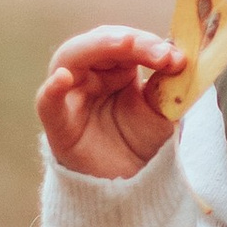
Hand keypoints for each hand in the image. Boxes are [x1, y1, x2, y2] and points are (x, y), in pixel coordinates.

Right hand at [37, 26, 185, 179]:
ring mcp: (69, 97)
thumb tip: (179, 56)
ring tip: (125, 43)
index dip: (148, 44)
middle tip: (159, 52)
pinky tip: (63, 78)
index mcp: (113, 67)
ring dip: (98, 48)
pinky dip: (52, 90)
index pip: (124, 42)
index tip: (176, 58)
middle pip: (97, 44)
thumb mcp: (161, 109)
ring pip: (69, 60)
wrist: (132, 185)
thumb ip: (166, 83)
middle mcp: (87, 75)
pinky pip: (48, 104)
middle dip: (129, 42)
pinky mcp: (58, 126)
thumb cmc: (141, 141)